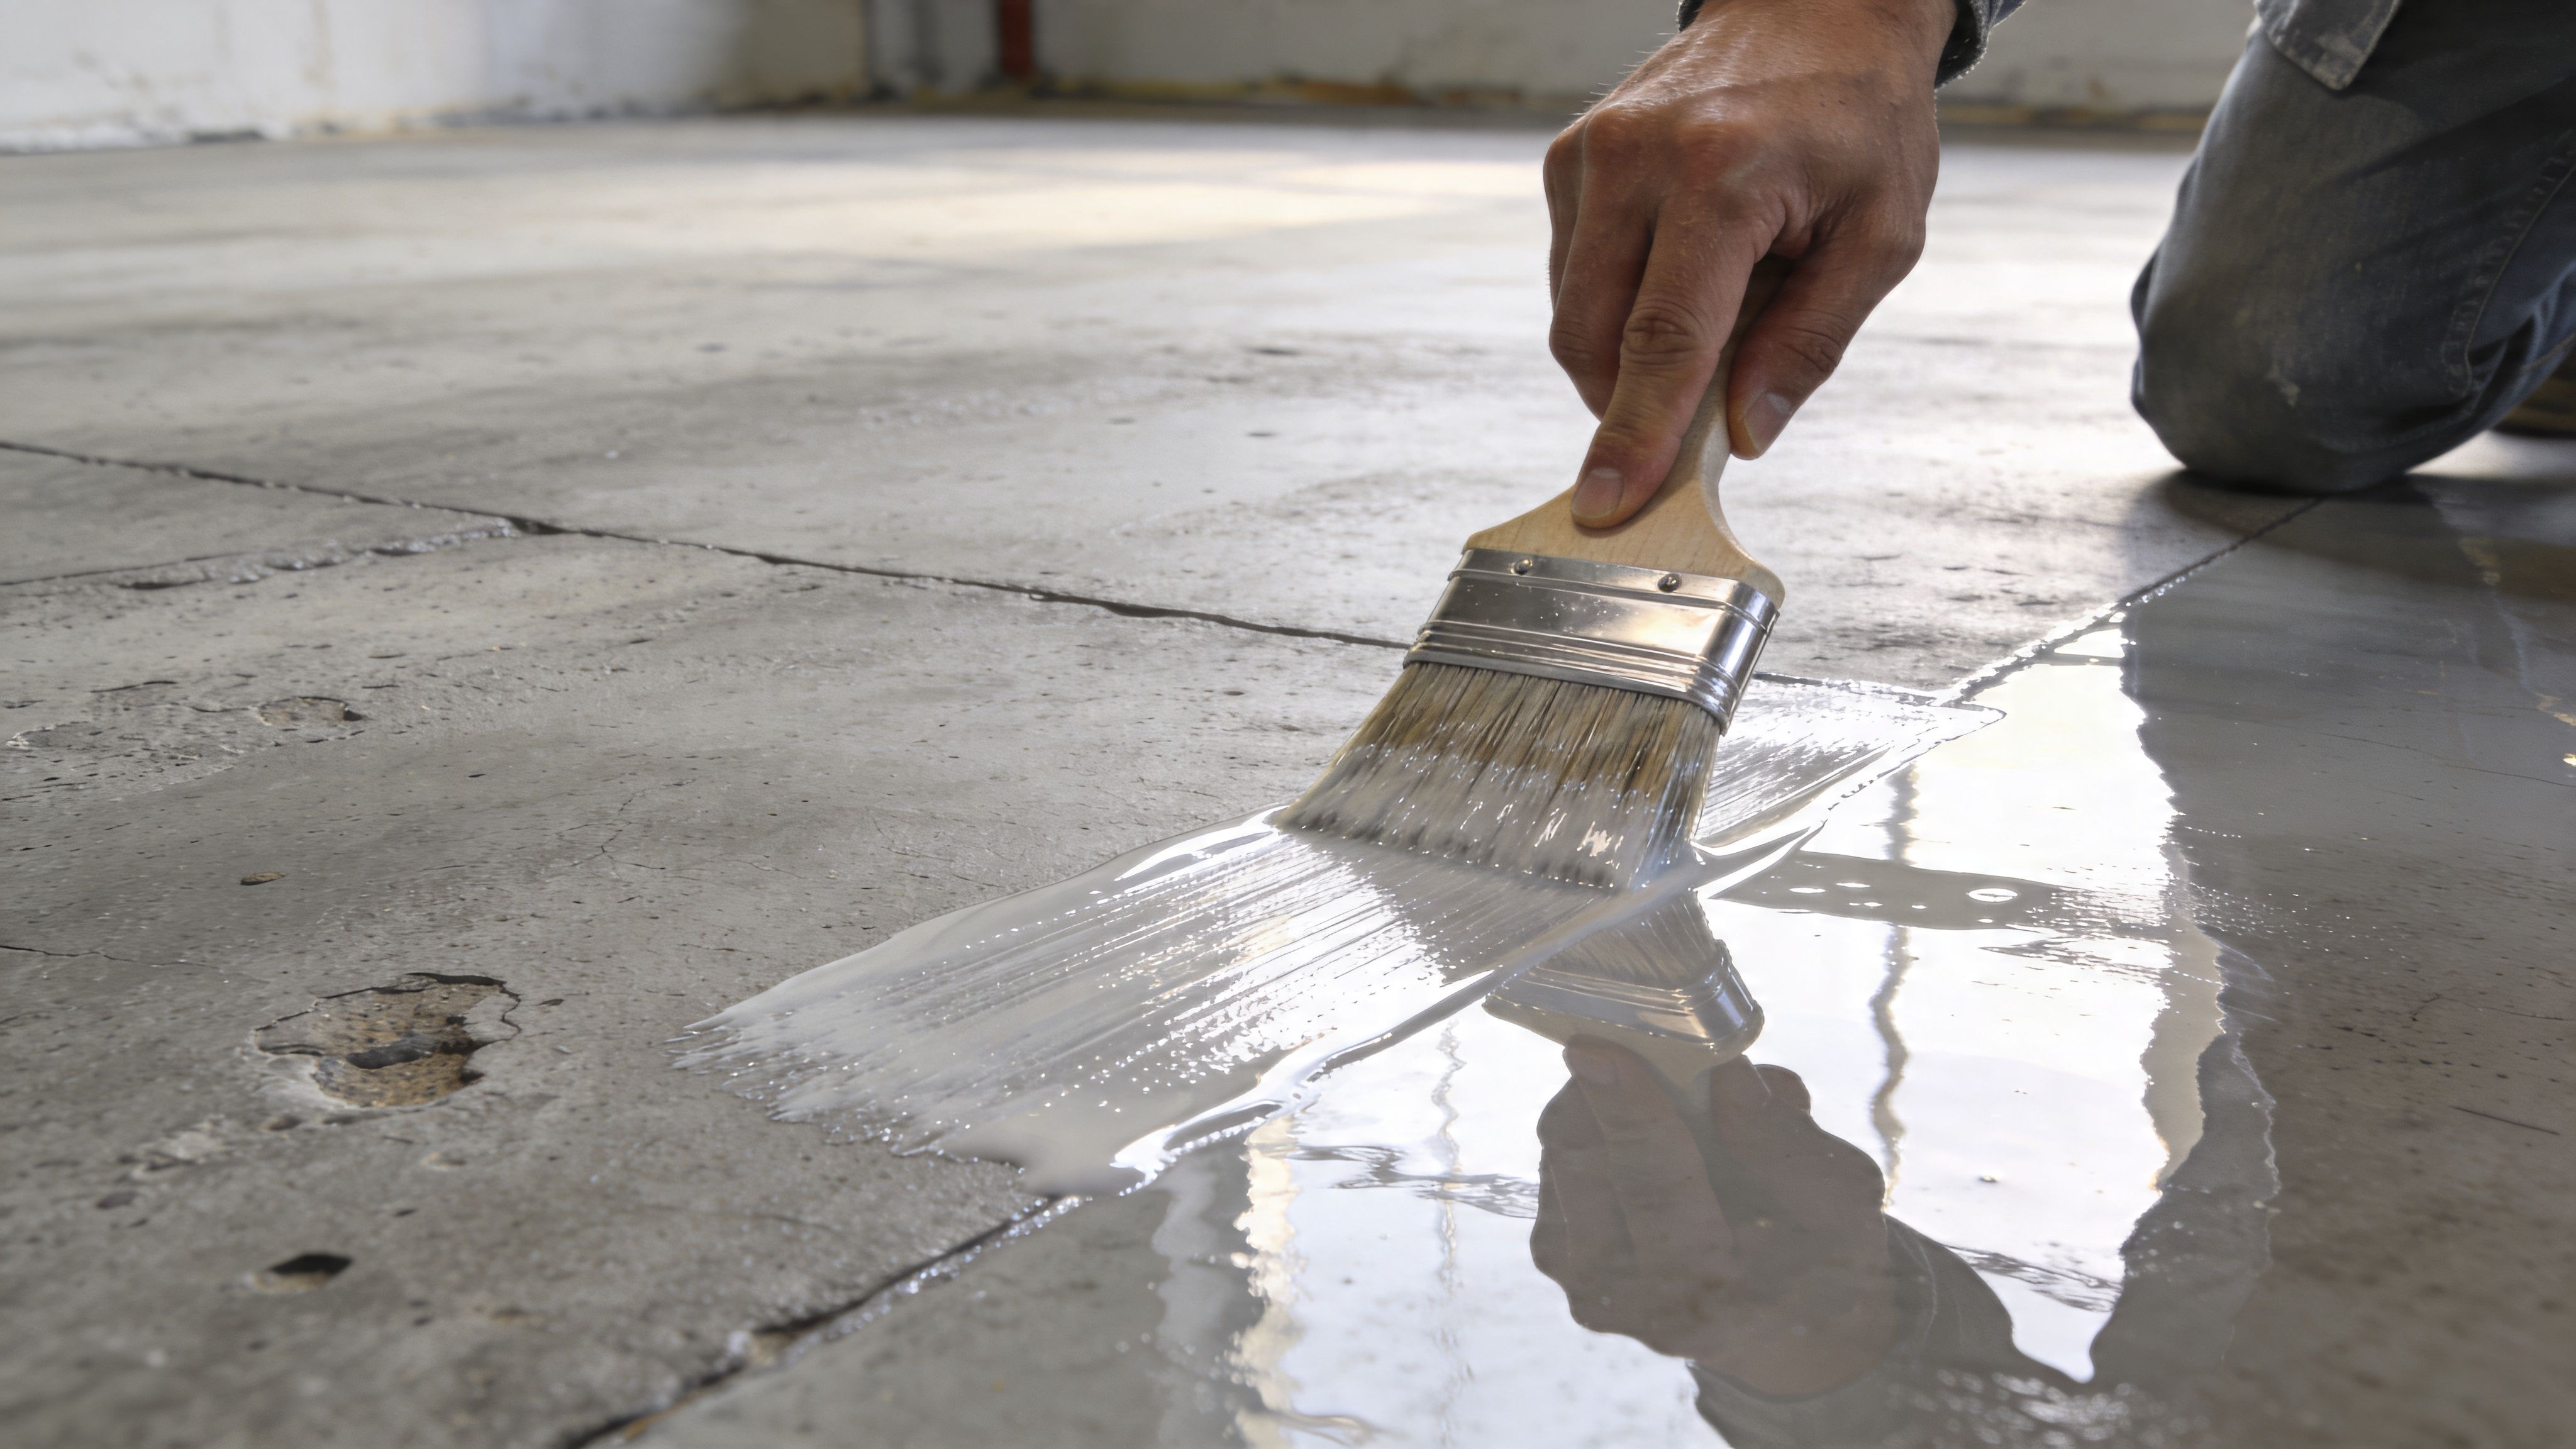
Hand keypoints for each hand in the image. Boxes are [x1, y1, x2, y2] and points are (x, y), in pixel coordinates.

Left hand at [1532, 1040, 1899, 1394]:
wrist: (1778, 1316)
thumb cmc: (1819, 1252)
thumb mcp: (1836, 1194)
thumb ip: (1777, 1133)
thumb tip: (1716, 1065)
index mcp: (1709, 1294)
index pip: (1655, 1191)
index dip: (1631, 1112)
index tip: (1602, 1046)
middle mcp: (1626, 1299)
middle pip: (1584, 1162)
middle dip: (1608, 1089)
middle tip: (1645, 1043)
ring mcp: (1580, 1279)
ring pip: (1561, 1151)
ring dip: (1607, 1102)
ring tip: (1674, 1102)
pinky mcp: (1554, 1251)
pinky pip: (1557, 1157)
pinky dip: (1599, 1124)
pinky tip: (1650, 1132)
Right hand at [1545, 0, 1950, 525]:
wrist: (1815, 8)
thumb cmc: (1858, 117)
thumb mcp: (1881, 236)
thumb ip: (1811, 341)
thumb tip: (1745, 431)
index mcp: (1722, 175)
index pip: (1664, 339)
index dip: (1634, 434)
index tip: (1608, 502)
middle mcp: (1636, 157)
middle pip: (1594, 338)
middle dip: (1629, 403)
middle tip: (1698, 408)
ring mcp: (1591, 153)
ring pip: (1572, 314)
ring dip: (1627, 352)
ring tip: (1712, 307)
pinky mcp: (1567, 158)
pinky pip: (1571, 273)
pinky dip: (1615, 305)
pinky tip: (1676, 272)